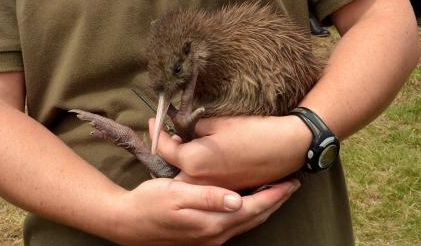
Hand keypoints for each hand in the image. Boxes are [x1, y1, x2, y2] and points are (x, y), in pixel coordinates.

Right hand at [112, 176, 299, 244]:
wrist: (128, 223)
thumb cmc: (151, 203)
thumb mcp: (177, 195)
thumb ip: (209, 197)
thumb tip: (239, 199)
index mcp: (213, 223)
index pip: (253, 208)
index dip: (274, 195)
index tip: (291, 182)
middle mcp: (216, 235)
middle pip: (254, 217)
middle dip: (275, 201)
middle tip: (292, 184)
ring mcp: (209, 238)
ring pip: (246, 222)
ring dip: (264, 207)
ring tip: (277, 190)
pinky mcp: (203, 235)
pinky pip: (235, 223)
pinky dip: (249, 211)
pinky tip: (249, 200)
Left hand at [149, 114, 310, 189]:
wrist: (285, 147)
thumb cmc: (252, 132)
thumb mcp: (218, 122)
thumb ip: (193, 126)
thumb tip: (180, 125)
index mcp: (194, 162)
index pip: (164, 147)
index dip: (156, 131)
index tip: (152, 120)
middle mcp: (201, 182)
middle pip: (172, 169)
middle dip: (165, 152)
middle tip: (161, 135)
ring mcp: (215, 191)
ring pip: (188, 181)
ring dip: (180, 166)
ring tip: (176, 149)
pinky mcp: (227, 193)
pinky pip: (204, 186)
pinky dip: (197, 175)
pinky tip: (199, 163)